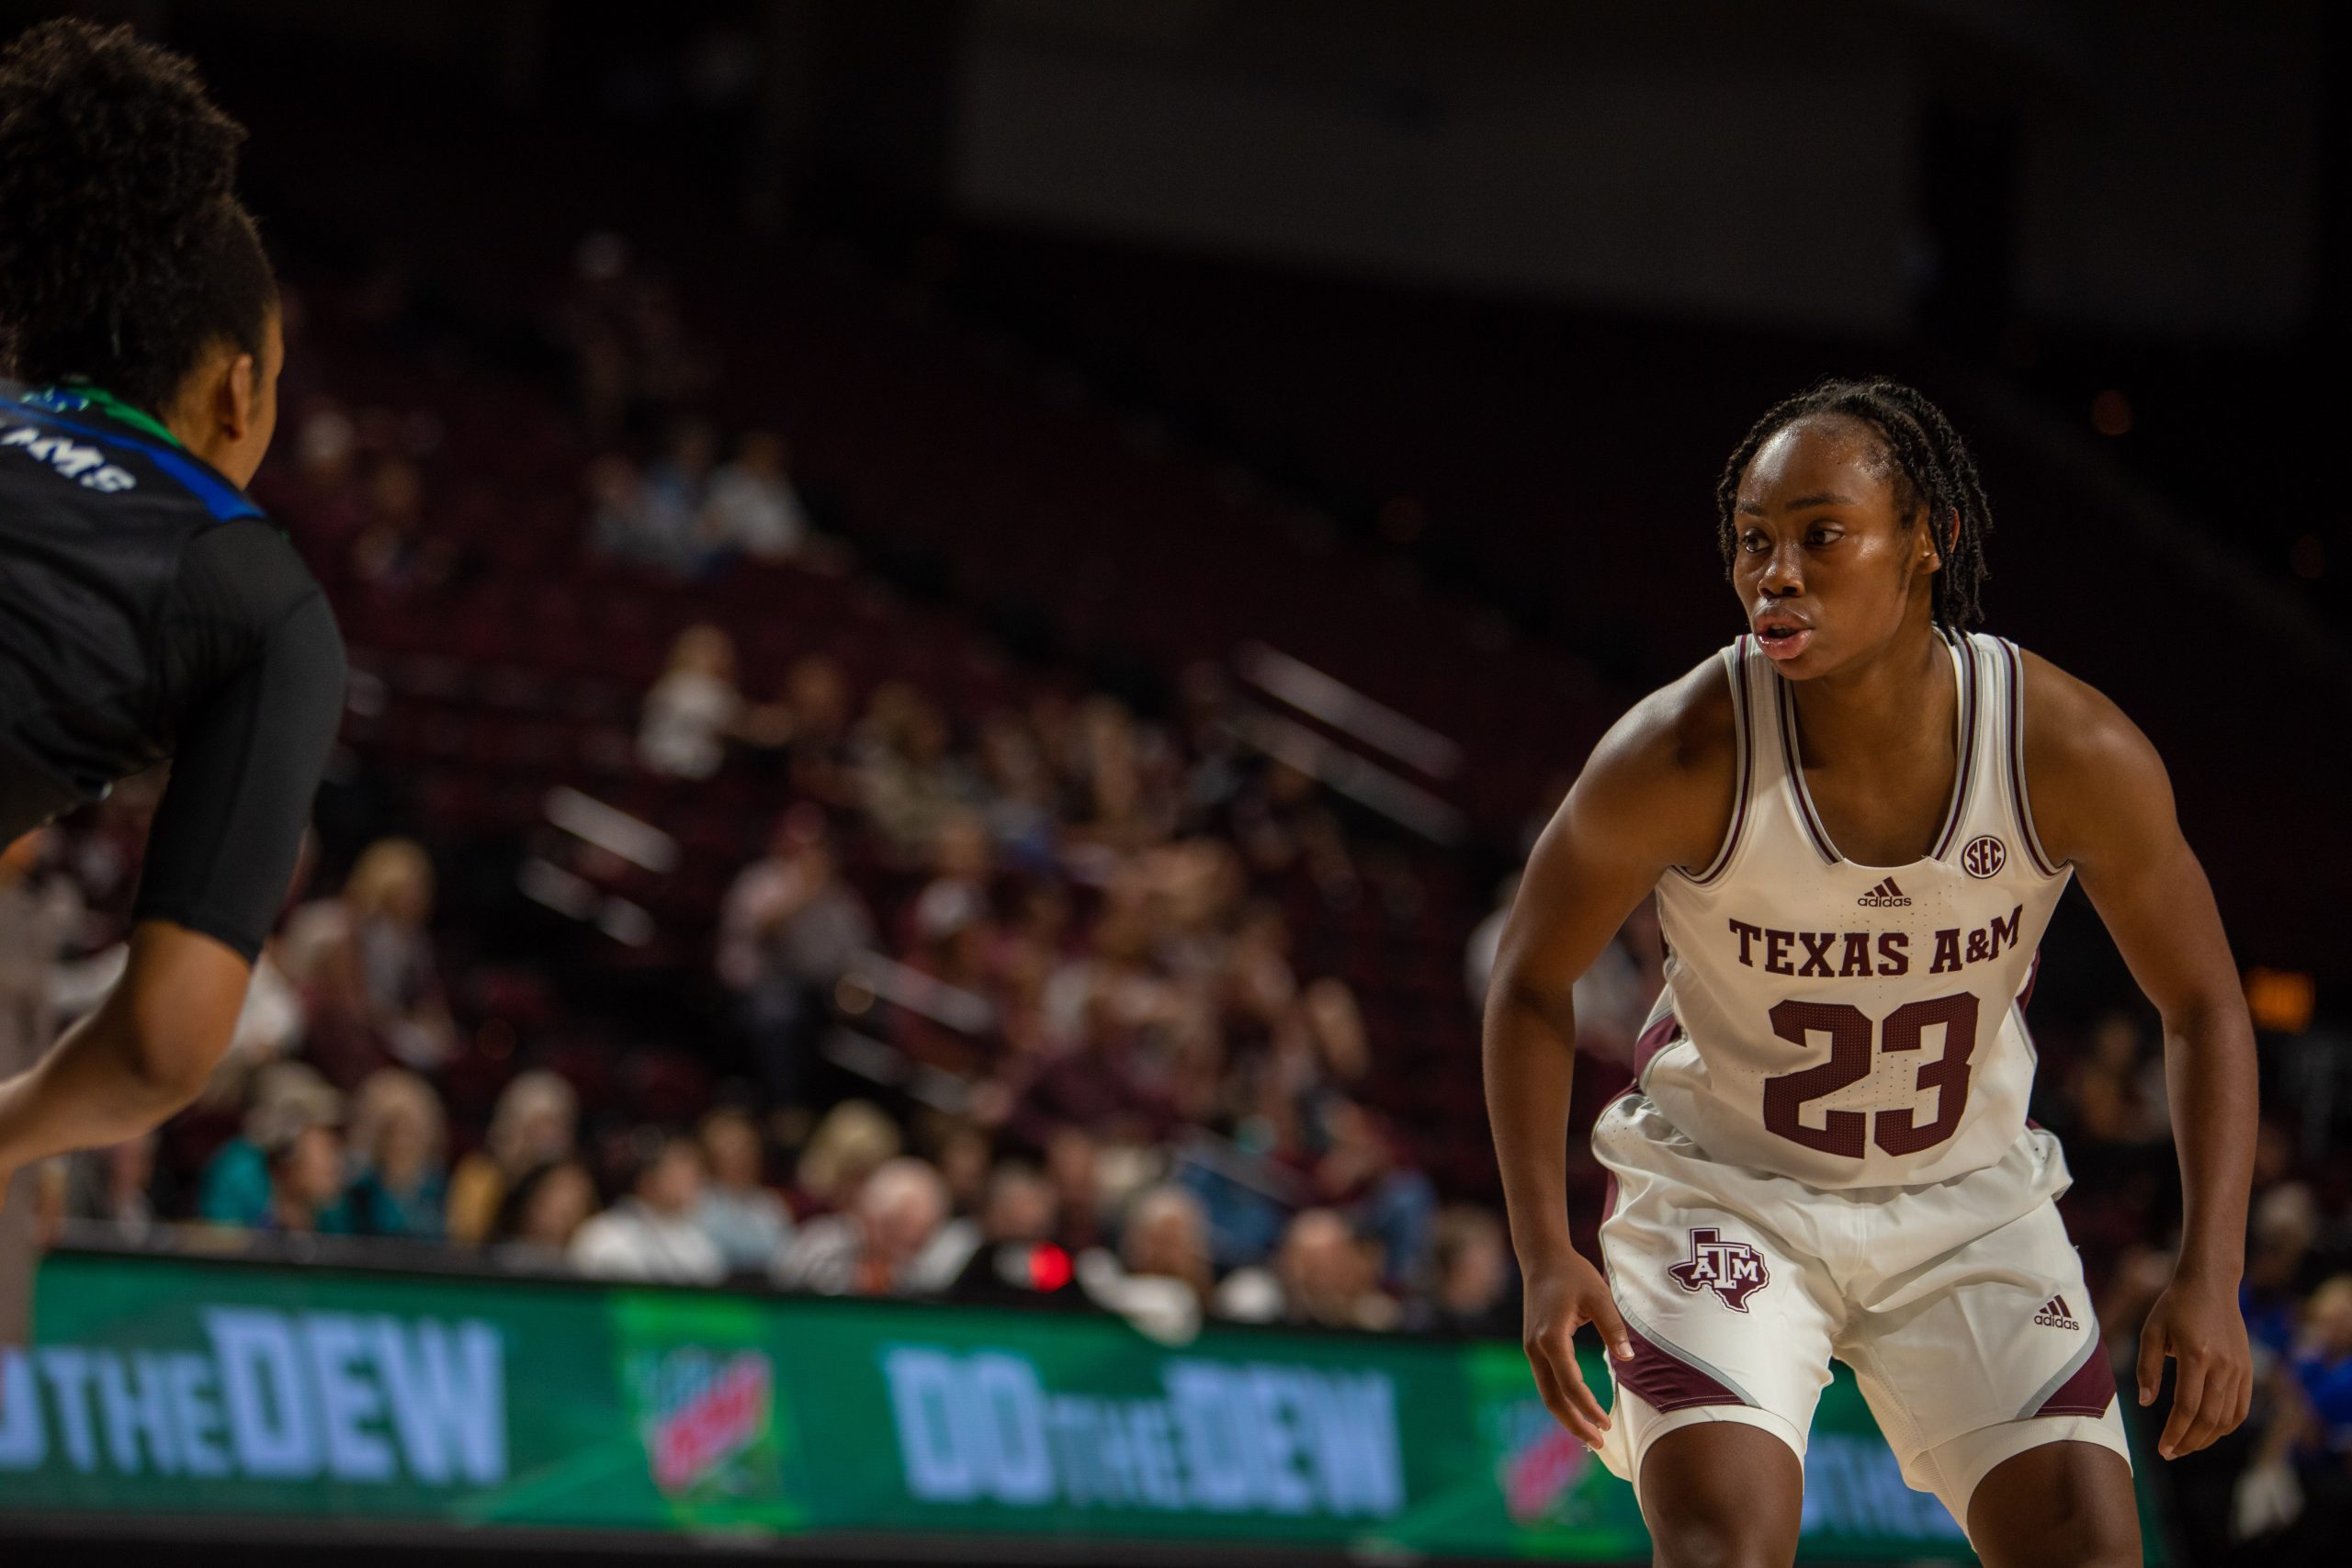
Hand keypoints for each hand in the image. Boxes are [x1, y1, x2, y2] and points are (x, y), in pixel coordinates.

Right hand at [1523, 1250, 1635, 1450]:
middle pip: (1552, 1398)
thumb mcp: (1599, 1297)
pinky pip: (1546, 1381)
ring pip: (1546, 1393)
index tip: (1607, 1424)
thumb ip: (1614, 1328)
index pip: (1570, 1384)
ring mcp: (1531, 1348)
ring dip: (1567, 1416)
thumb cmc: (1573, 1274)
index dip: (1588, 1408)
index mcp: (1551, 1338)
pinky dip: (1561, 1400)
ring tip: (1590, 1434)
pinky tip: (1577, 1409)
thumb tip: (1627, 1359)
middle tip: (1599, 1444)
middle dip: (1574, 1424)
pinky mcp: (1533, 1347)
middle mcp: (1536, 1348)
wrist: (1541, 1258)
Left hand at [2137, 1264, 2251, 1459]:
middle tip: (2171, 1453)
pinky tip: (2209, 1432)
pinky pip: (2241, 1408)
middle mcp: (2222, 1365)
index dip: (2175, 1433)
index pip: (2187, 1407)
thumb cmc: (2175, 1306)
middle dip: (2189, 1441)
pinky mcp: (2247, 1369)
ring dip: (2207, 1438)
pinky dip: (2227, 1426)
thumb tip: (2146, 1404)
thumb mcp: (2152, 1330)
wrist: (2211, 1284)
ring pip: (2228, 1417)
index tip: (2162, 1449)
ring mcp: (2239, 1369)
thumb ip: (2147, 1368)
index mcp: (2196, 1355)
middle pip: (2209, 1418)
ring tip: (2186, 1446)